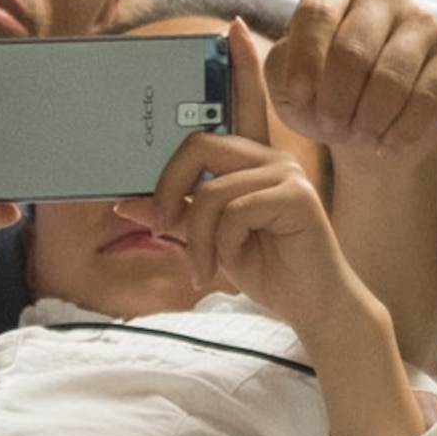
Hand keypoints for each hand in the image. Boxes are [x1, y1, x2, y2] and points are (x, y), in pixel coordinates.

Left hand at [131, 129, 376, 345]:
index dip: (179, 147)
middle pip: (199, 146)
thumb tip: (127, 203)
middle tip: (162, 229)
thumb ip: (176, 216)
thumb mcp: (208, 240)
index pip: (207, 131)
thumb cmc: (266, 268)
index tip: (154, 195)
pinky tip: (231, 264)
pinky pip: (235, 212)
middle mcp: (271, 158)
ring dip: (198, 239)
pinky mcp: (298, 197)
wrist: (310, 304)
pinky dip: (223, 245)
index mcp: (252, 160)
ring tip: (204, 269)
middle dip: (169, 190)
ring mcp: (288, 174)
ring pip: (212, 192)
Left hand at [258, 0, 436, 168]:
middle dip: (337, 100)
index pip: (317, 13)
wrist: (375, 130)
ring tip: (359, 136)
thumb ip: (267, 65)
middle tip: (332, 127)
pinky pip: (427, 96)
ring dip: (368, 119)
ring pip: (392, 77)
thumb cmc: (324, 100)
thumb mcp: (286, 85)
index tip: (300, 98)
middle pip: (354, 49)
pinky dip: (402, 130)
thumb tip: (237, 28)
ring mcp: (423, 19)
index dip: (306, 60)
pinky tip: (386, 143)